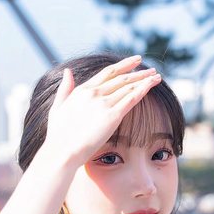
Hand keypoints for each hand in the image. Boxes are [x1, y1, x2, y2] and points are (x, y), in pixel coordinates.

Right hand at [38, 55, 161, 167]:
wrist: (62, 151)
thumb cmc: (58, 136)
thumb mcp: (58, 107)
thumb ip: (65, 89)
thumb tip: (68, 72)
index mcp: (83, 90)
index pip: (108, 73)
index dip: (123, 66)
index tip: (135, 62)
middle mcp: (95, 93)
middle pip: (121, 78)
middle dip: (138, 73)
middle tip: (151, 70)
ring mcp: (104, 103)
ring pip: (129, 86)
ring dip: (144, 80)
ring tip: (156, 77)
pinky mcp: (112, 116)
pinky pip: (131, 99)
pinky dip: (143, 89)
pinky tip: (152, 85)